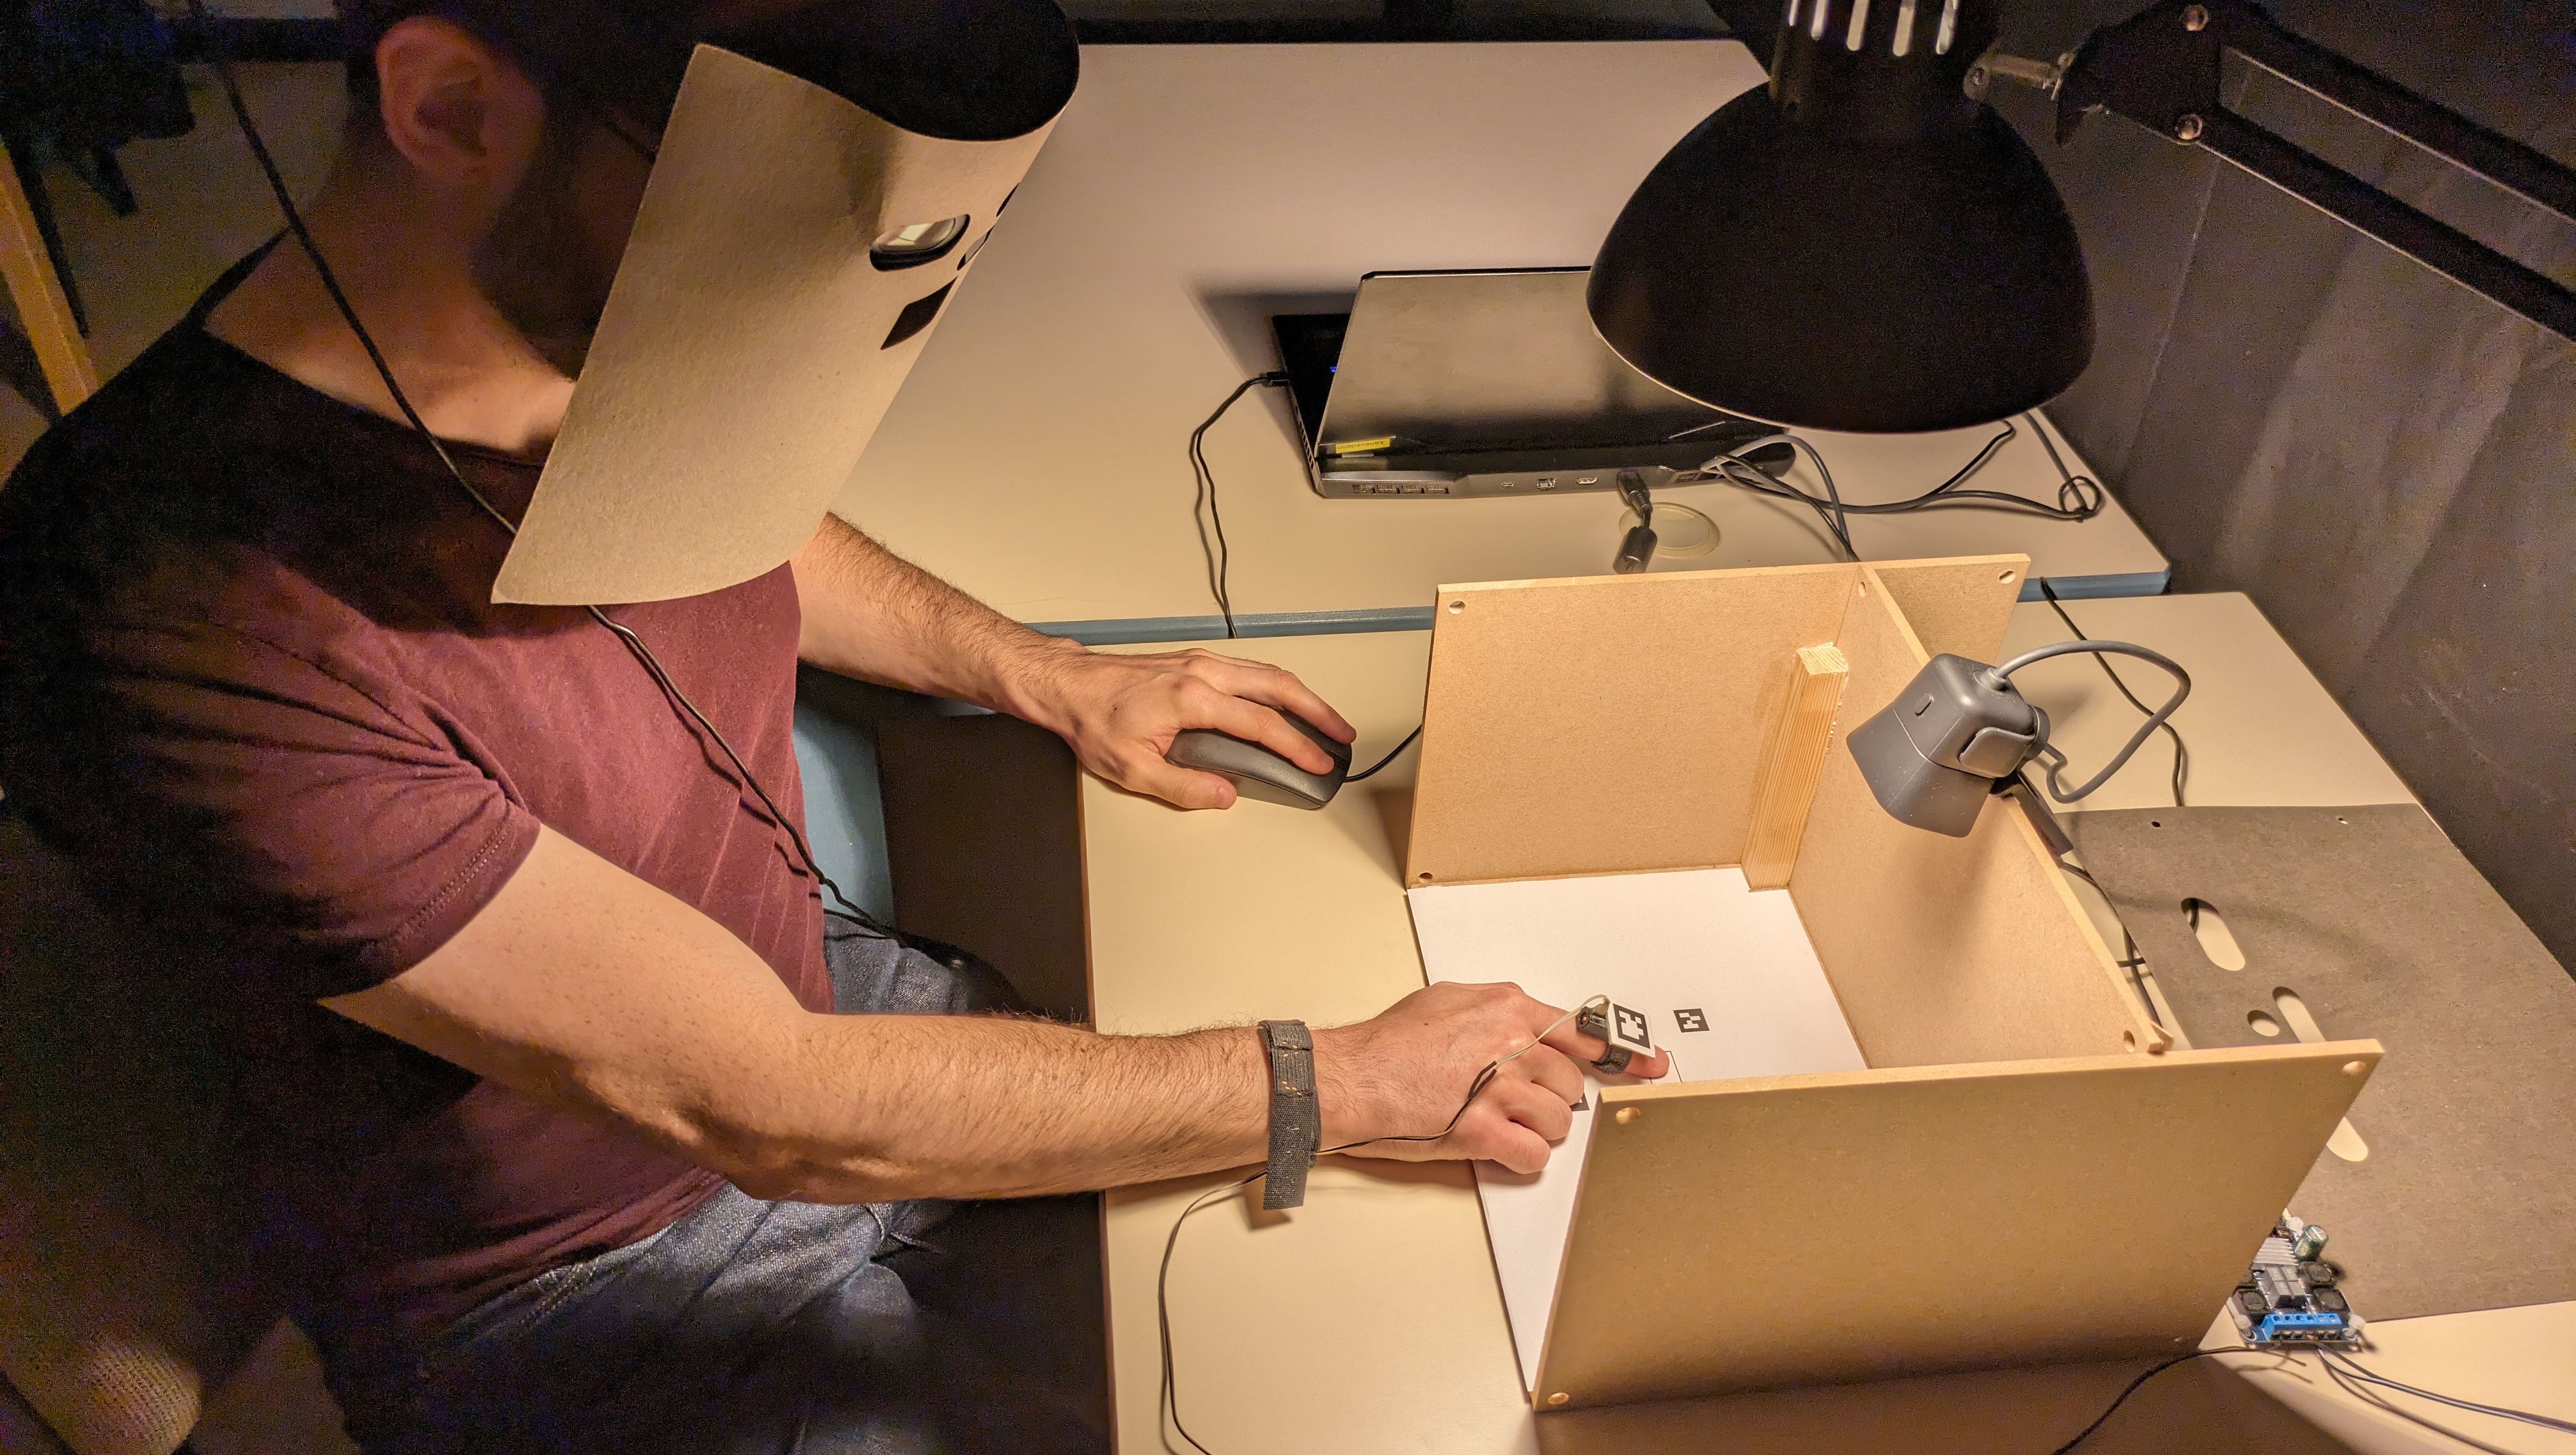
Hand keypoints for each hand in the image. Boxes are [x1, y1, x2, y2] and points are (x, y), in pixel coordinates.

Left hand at [1010, 644, 1354, 809]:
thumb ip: (1185, 787)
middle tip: (1343, 735)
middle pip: (1278, 686)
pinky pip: (1249, 669)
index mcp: (1191, 698)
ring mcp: (1200, 663)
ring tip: (1324, 719)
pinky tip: (1284, 700)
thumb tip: (1225, 795)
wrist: (1066, 685)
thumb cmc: (1092, 719)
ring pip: (1267, 673)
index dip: (1297, 747)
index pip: (1261, 724)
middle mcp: (1202, 672)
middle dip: (1318, 711)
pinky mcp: (1193, 662)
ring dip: (1302, 695)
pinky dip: (1277, 685)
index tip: (1320, 763)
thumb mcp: (1133, 769)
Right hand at [1311, 982, 1670, 1174]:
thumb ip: (1496, 1011)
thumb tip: (1525, 1025)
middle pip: (1571, 1083)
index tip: (1653, 1065)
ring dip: (1536, 1130)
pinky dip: (1521, 1157)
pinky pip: (1535, 1154)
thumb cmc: (1387, 1044)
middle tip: (1514, 1102)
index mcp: (1507, 1009)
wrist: (1347, 1078)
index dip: (1626, 1052)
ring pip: (1559, 1121)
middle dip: (1550, 1099)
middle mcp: (1510, 1043)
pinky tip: (1496, 1145)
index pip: (1586, 1030)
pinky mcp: (1482, 1129)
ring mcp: (1498, 1087)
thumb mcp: (1447, 1001)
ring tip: (1497, 1122)